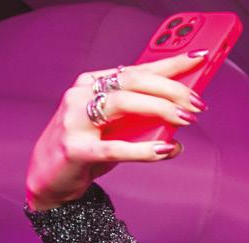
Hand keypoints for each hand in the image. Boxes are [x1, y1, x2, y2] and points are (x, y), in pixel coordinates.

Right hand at [25, 53, 206, 209]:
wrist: (50, 176)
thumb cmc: (88, 146)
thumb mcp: (115, 125)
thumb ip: (142, 117)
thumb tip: (182, 114)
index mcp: (92, 83)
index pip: (137, 69)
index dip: (169, 64)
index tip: (198, 60)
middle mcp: (81, 96)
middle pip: (132, 82)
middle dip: (171, 89)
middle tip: (197, 103)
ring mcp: (76, 121)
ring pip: (122, 103)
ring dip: (160, 108)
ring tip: (186, 119)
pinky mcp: (76, 149)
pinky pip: (115, 148)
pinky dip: (144, 149)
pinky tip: (166, 150)